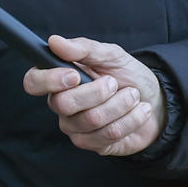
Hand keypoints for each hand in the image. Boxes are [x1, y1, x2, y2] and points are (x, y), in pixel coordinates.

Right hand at [21, 36, 165, 155]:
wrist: (154, 100)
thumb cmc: (126, 75)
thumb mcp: (111, 55)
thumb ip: (83, 49)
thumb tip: (54, 42)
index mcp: (59, 79)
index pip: (33, 82)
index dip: (49, 80)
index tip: (74, 75)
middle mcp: (61, 104)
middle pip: (63, 104)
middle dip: (97, 92)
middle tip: (115, 83)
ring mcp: (75, 127)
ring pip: (91, 120)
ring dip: (121, 104)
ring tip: (133, 96)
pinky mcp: (93, 144)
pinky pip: (108, 135)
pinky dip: (131, 119)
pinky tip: (138, 111)